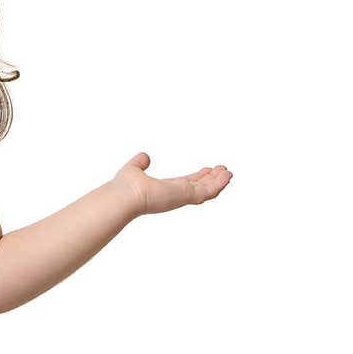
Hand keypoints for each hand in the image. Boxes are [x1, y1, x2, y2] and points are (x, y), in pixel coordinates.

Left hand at [113, 152, 232, 215]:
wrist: (124, 196)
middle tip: (222, 171)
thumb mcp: (134, 169)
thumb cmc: (124, 187)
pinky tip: (227, 175)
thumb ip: (139, 163)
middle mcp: (174, 195)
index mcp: (163, 189)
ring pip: (206, 190)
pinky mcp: (186, 196)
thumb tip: (144, 156)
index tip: (207, 170)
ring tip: (228, 172)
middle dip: (211, 179)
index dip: (197, 177)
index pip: (185, 183)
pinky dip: (219, 184)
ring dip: (218, 181)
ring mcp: (181, 197)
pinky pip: (208, 191)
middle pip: (198, 187)